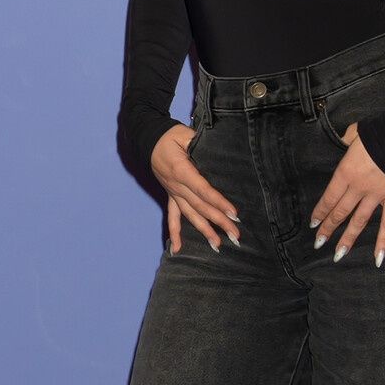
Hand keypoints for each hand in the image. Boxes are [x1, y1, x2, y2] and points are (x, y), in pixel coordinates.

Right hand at [150, 124, 239, 252]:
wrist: (148, 139)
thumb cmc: (170, 136)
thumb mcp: (185, 135)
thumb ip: (199, 144)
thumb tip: (216, 153)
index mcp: (181, 170)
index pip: (203, 190)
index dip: (218, 202)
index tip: (233, 213)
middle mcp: (176, 186)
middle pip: (200, 207)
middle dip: (219, 222)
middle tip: (235, 235)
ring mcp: (173, 193)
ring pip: (190, 215)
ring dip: (204, 231)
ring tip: (218, 245)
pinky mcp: (170, 195)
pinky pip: (172, 217)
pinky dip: (174, 234)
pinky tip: (177, 249)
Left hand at [309, 124, 384, 265]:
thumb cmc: (377, 132)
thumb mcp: (354, 133)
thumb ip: (345, 141)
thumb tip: (342, 141)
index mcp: (345, 172)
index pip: (329, 198)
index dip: (320, 213)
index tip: (313, 224)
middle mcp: (358, 188)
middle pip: (340, 212)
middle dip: (328, 229)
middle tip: (319, 243)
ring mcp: (376, 195)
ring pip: (359, 222)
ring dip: (348, 239)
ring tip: (338, 255)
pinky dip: (383, 241)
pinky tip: (377, 258)